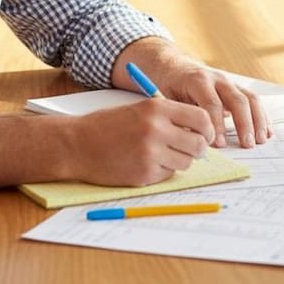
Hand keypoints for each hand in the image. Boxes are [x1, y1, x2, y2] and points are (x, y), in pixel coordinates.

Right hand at [67, 98, 213, 186]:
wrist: (76, 144)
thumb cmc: (107, 125)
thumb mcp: (139, 109)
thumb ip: (169, 116)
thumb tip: (200, 130)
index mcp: (157, 108)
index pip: (201, 118)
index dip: (206, 128)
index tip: (204, 134)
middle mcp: (157, 129)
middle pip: (199, 144)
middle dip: (197, 149)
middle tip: (190, 149)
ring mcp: (151, 154)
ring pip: (186, 162)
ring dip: (179, 160)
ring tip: (160, 154)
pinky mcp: (144, 174)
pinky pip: (168, 175)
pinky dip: (162, 171)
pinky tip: (143, 163)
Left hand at [115, 38, 272, 148]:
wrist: (176, 68)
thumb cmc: (170, 86)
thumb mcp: (169, 99)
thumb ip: (181, 117)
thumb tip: (192, 141)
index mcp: (198, 80)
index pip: (212, 104)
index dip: (217, 125)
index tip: (219, 144)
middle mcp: (218, 79)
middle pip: (237, 100)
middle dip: (243, 124)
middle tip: (246, 144)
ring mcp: (230, 83)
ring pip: (250, 99)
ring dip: (257, 121)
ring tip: (260, 140)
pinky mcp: (237, 88)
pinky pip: (254, 101)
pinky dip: (262, 116)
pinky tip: (266, 131)